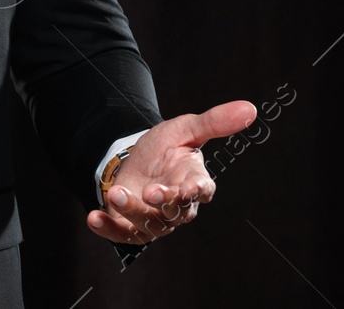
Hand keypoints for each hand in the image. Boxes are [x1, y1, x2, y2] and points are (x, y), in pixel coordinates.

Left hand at [86, 99, 256, 245]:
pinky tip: (94, 218)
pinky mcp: (130, 226)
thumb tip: (250, 108)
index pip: (201, 191)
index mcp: (194, 182)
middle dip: (162, 203)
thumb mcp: (185, 128)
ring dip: (132, 211)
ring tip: (117, 192)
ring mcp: (154, 219)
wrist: (133, 158)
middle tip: (148, 191)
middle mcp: (177, 206)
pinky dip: (108, 229)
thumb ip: (215, 122)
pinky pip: (121, 234)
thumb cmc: (164, 147)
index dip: (196, 192)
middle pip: (175, 212)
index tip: (190, 189)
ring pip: (149, 224)